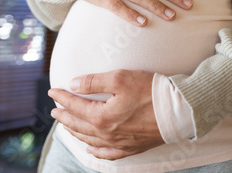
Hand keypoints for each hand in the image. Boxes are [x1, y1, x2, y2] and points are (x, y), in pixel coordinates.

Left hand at [48, 70, 164, 159]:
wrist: (178, 110)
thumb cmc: (150, 91)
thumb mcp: (120, 78)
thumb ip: (93, 82)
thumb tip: (73, 84)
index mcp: (101, 117)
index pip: (75, 106)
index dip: (62, 97)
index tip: (52, 91)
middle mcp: (107, 134)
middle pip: (78, 125)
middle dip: (64, 117)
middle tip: (54, 110)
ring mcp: (119, 143)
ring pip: (89, 140)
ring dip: (75, 132)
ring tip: (67, 126)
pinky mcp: (132, 147)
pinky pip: (107, 154)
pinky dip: (95, 151)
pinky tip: (90, 148)